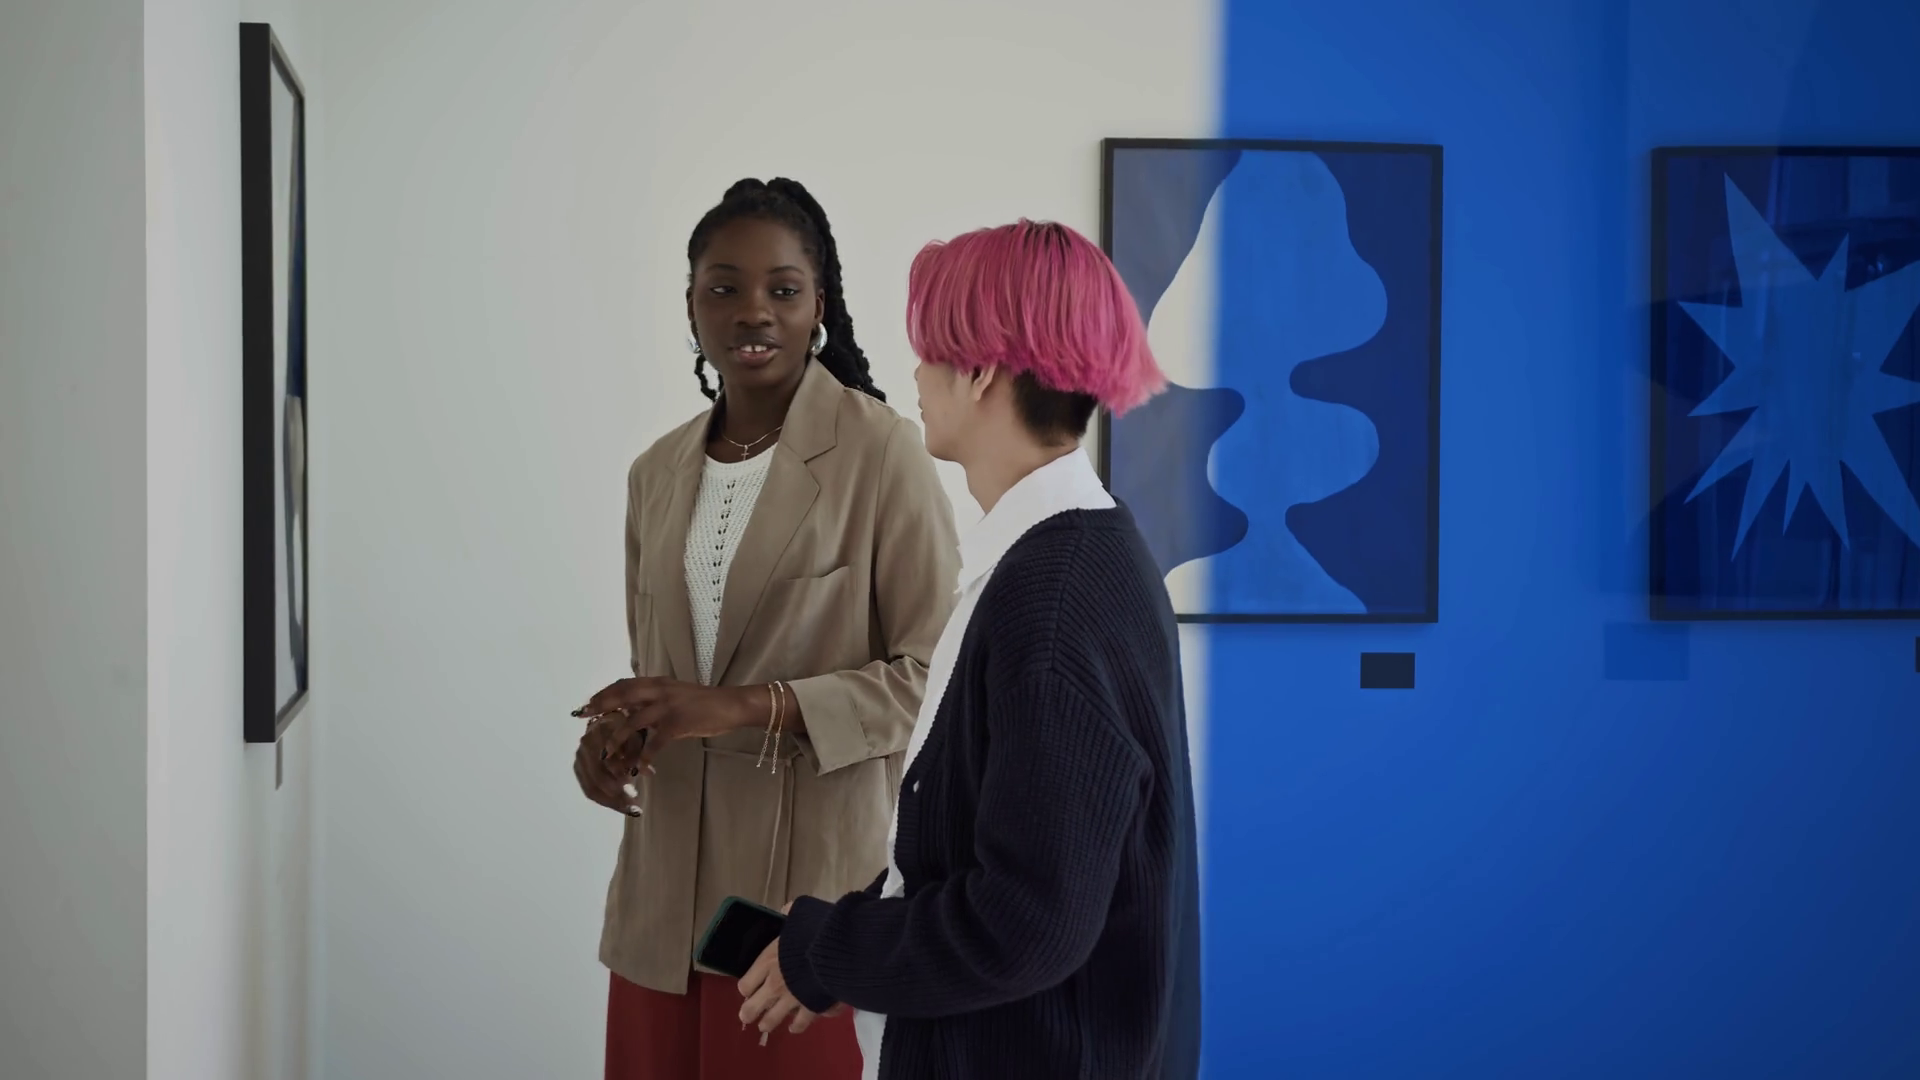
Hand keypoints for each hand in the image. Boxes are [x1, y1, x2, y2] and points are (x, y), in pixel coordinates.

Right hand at [572, 716, 641, 816]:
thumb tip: (649, 773)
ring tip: (628, 807)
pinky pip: (588, 789)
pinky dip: (604, 799)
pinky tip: (618, 804)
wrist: (608, 721)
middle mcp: (585, 745)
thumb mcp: (636, 735)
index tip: (636, 794)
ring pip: (591, 788)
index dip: (620, 779)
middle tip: (633, 806)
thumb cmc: (626, 728)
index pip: (607, 762)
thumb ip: (639, 753)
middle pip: (597, 779)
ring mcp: (579, 757)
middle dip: (616, 796)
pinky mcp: (578, 768)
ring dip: (611, 801)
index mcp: (599, 732)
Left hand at [574, 677, 758, 772]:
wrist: (730, 705)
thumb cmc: (703, 703)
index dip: (604, 693)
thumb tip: (632, 706)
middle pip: (622, 696)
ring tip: (606, 753)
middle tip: (583, 718)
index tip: (588, 703)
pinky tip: (639, 769)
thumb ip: (654, 699)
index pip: (624, 684)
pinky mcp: (677, 724)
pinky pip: (655, 743)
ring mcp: (667, 707)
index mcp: (658, 683)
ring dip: (617, 739)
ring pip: (633, 722)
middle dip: (600, 707)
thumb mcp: (675, 694)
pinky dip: (644, 757)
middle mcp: (659, 691)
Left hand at [738, 905, 844, 1036]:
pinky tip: (793, 1027)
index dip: (746, 988)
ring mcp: (791, 999)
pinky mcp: (810, 1008)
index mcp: (768, 962)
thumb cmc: (816, 930)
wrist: (838, 950)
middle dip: (749, 1012)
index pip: (744, 985)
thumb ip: (790, 913)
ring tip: (766, 1025)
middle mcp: (774, 984)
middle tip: (749, 1014)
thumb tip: (787, 909)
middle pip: (751, 1008)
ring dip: (768, 1023)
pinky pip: (799, 1024)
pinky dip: (796, 1027)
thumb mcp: (800, 914)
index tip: (749, 988)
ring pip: (771, 1020)